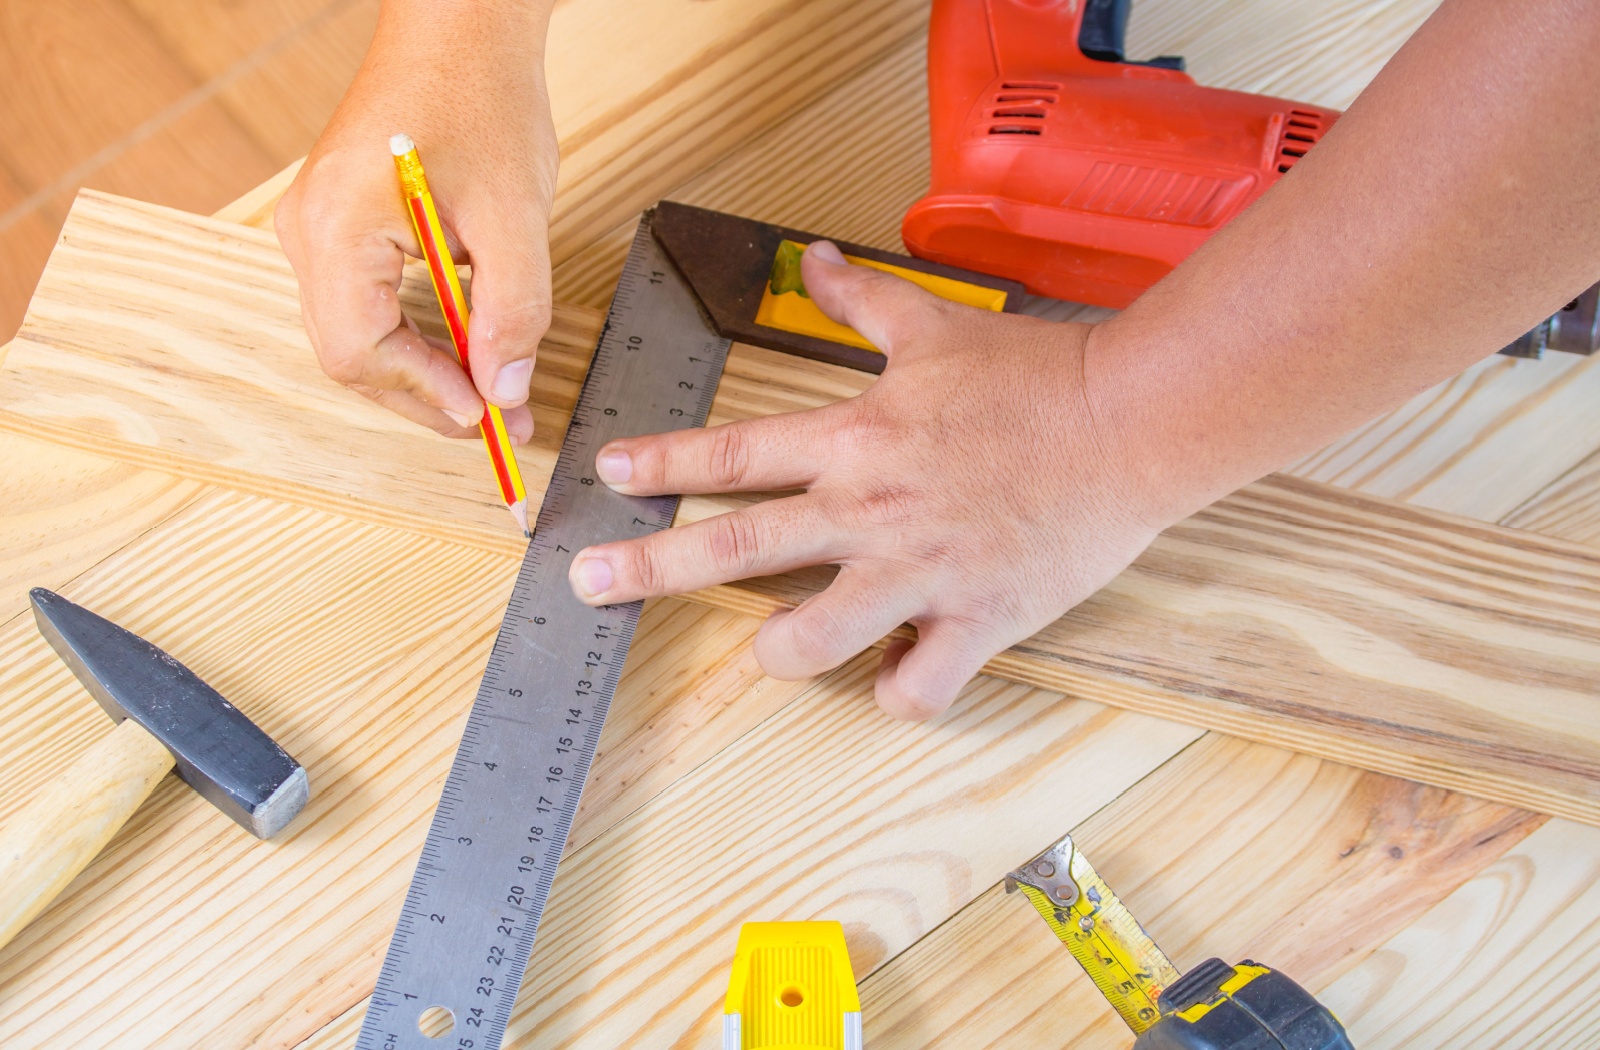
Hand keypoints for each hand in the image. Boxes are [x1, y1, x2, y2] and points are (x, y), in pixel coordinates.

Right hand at [275, 1, 556, 439]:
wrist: (460, 29)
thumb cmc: (481, 99)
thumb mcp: (515, 216)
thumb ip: (512, 311)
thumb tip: (504, 391)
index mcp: (335, 226)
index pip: (360, 350)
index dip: (425, 393)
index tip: (487, 415)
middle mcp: (307, 230)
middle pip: (352, 354)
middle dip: (428, 395)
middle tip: (500, 424)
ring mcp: (316, 227)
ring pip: (359, 334)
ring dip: (426, 371)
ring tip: (493, 397)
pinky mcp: (339, 224)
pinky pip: (366, 303)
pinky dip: (417, 336)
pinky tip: (468, 351)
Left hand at [567, 242, 1181, 718]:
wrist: (1133, 422)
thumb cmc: (1038, 376)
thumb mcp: (936, 326)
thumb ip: (861, 299)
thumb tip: (813, 255)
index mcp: (857, 441)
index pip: (734, 454)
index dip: (661, 462)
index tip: (606, 471)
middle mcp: (872, 511)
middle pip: (737, 548)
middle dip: (649, 567)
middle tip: (588, 581)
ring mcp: (919, 573)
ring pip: (812, 641)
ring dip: (778, 653)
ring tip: (769, 651)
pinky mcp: (976, 620)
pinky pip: (916, 688)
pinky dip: (900, 691)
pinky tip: (898, 673)